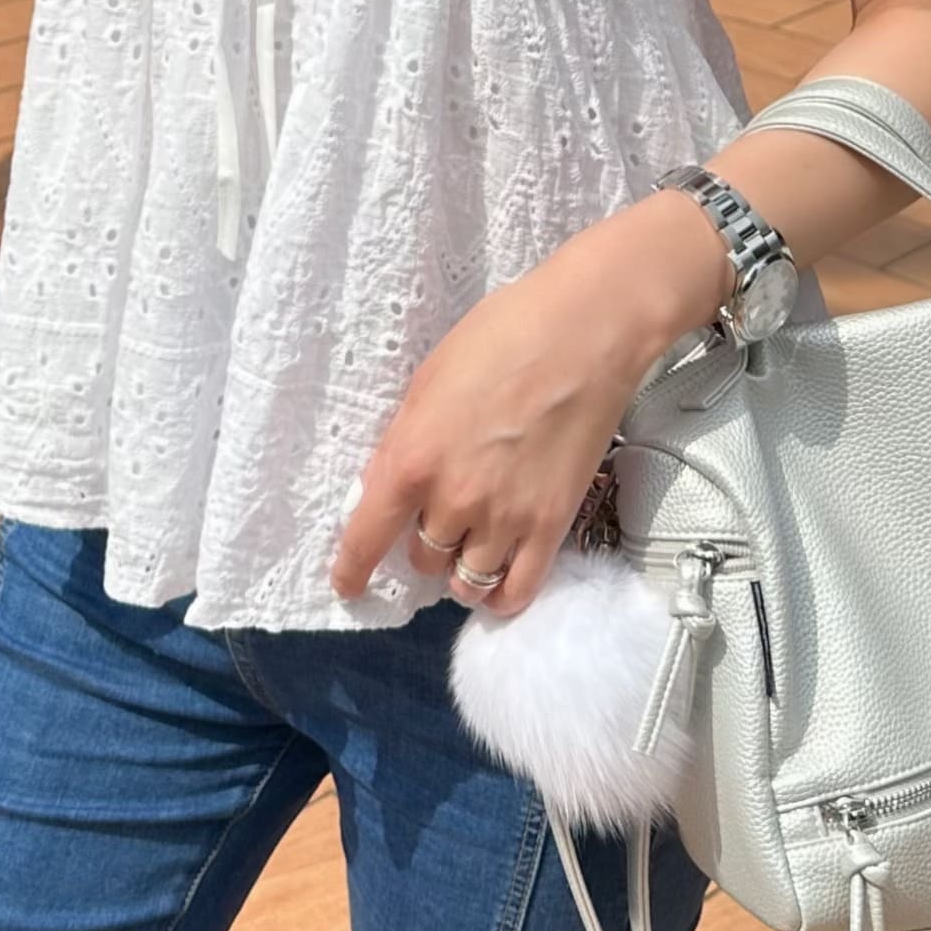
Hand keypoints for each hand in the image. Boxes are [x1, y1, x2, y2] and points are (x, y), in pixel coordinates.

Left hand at [328, 228, 684, 620]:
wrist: (583, 334)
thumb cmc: (500, 337)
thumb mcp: (428, 381)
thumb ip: (406, 439)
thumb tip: (391, 485)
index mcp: (412, 459)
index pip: (367, 538)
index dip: (352, 570)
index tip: (348, 584)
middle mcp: (453, 500)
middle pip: (421, 558)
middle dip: (423, 542)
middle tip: (438, 517)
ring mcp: (505, 519)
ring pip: (466, 580)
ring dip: (460, 568)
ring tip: (468, 548)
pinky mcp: (551, 526)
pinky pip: (517, 592)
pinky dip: (500, 596)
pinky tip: (496, 582)